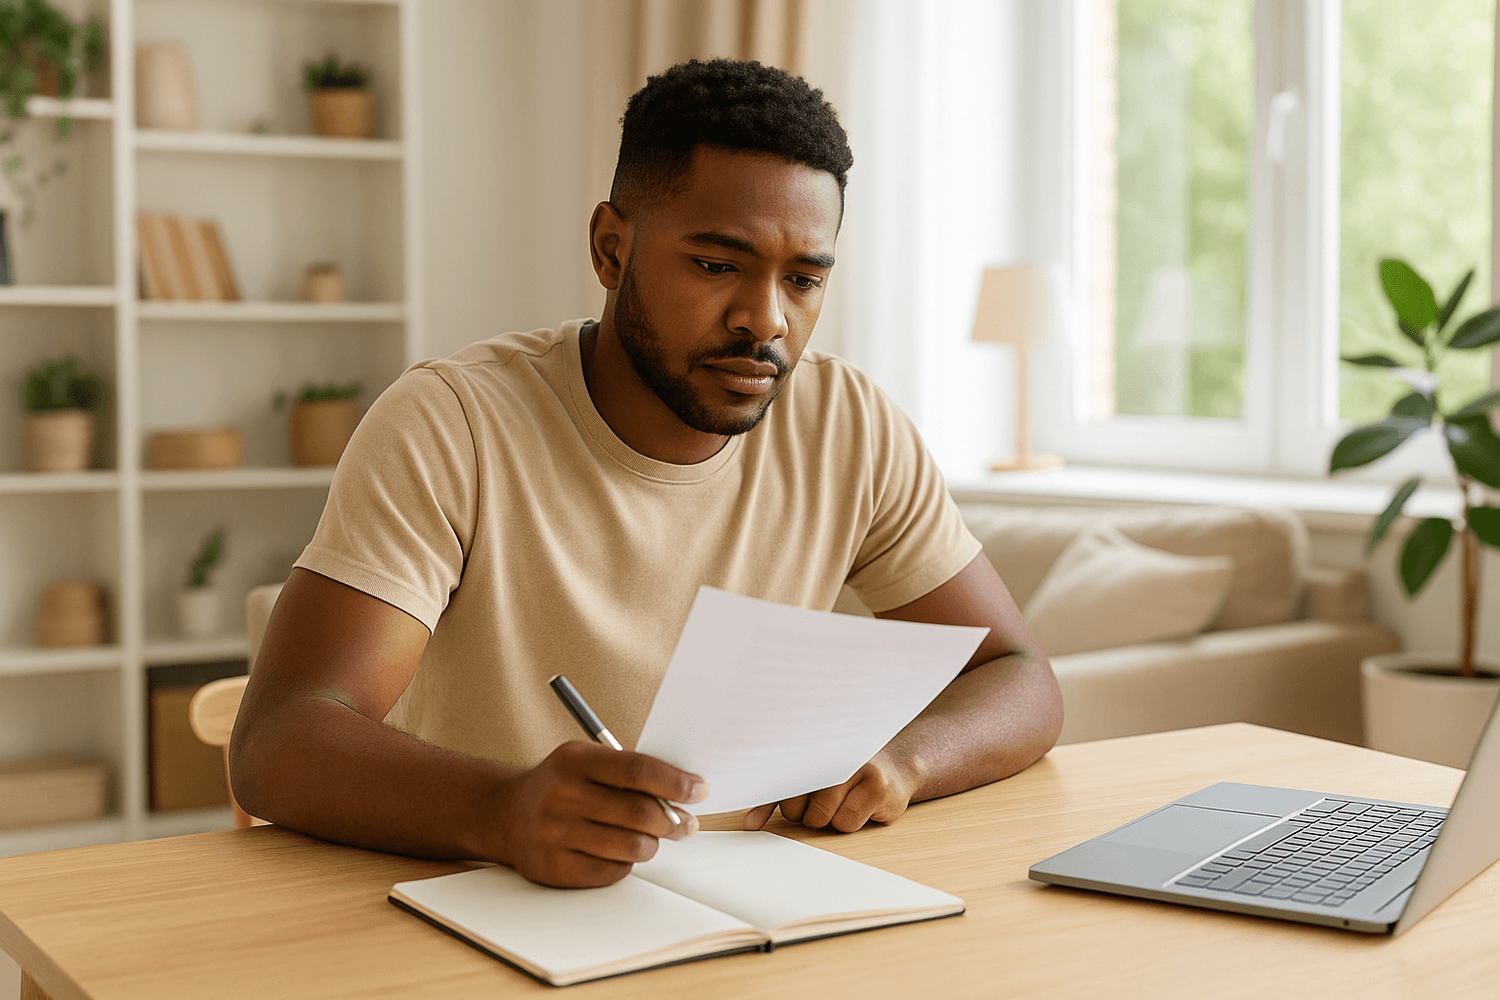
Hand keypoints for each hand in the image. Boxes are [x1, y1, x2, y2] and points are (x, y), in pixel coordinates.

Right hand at [496, 741, 707, 887]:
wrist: (505, 814)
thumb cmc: (563, 785)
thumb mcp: (587, 761)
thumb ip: (630, 772)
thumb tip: (685, 791)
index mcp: (574, 760)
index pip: (637, 770)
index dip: (675, 782)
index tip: (699, 790)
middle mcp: (561, 794)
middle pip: (638, 812)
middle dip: (673, 820)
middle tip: (686, 823)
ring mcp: (553, 833)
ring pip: (630, 847)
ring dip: (652, 844)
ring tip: (651, 837)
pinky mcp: (552, 867)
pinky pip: (611, 872)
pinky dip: (627, 863)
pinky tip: (620, 852)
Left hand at [741, 749, 920, 832]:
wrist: (896, 766)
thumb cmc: (844, 774)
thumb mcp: (808, 778)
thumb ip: (776, 796)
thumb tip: (749, 825)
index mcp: (810, 746)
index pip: (778, 781)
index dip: (767, 804)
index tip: (753, 824)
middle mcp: (832, 752)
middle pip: (798, 807)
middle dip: (805, 812)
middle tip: (822, 797)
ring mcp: (857, 766)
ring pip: (822, 817)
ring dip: (829, 818)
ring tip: (843, 798)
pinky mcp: (879, 787)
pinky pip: (847, 823)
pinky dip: (849, 822)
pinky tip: (861, 804)